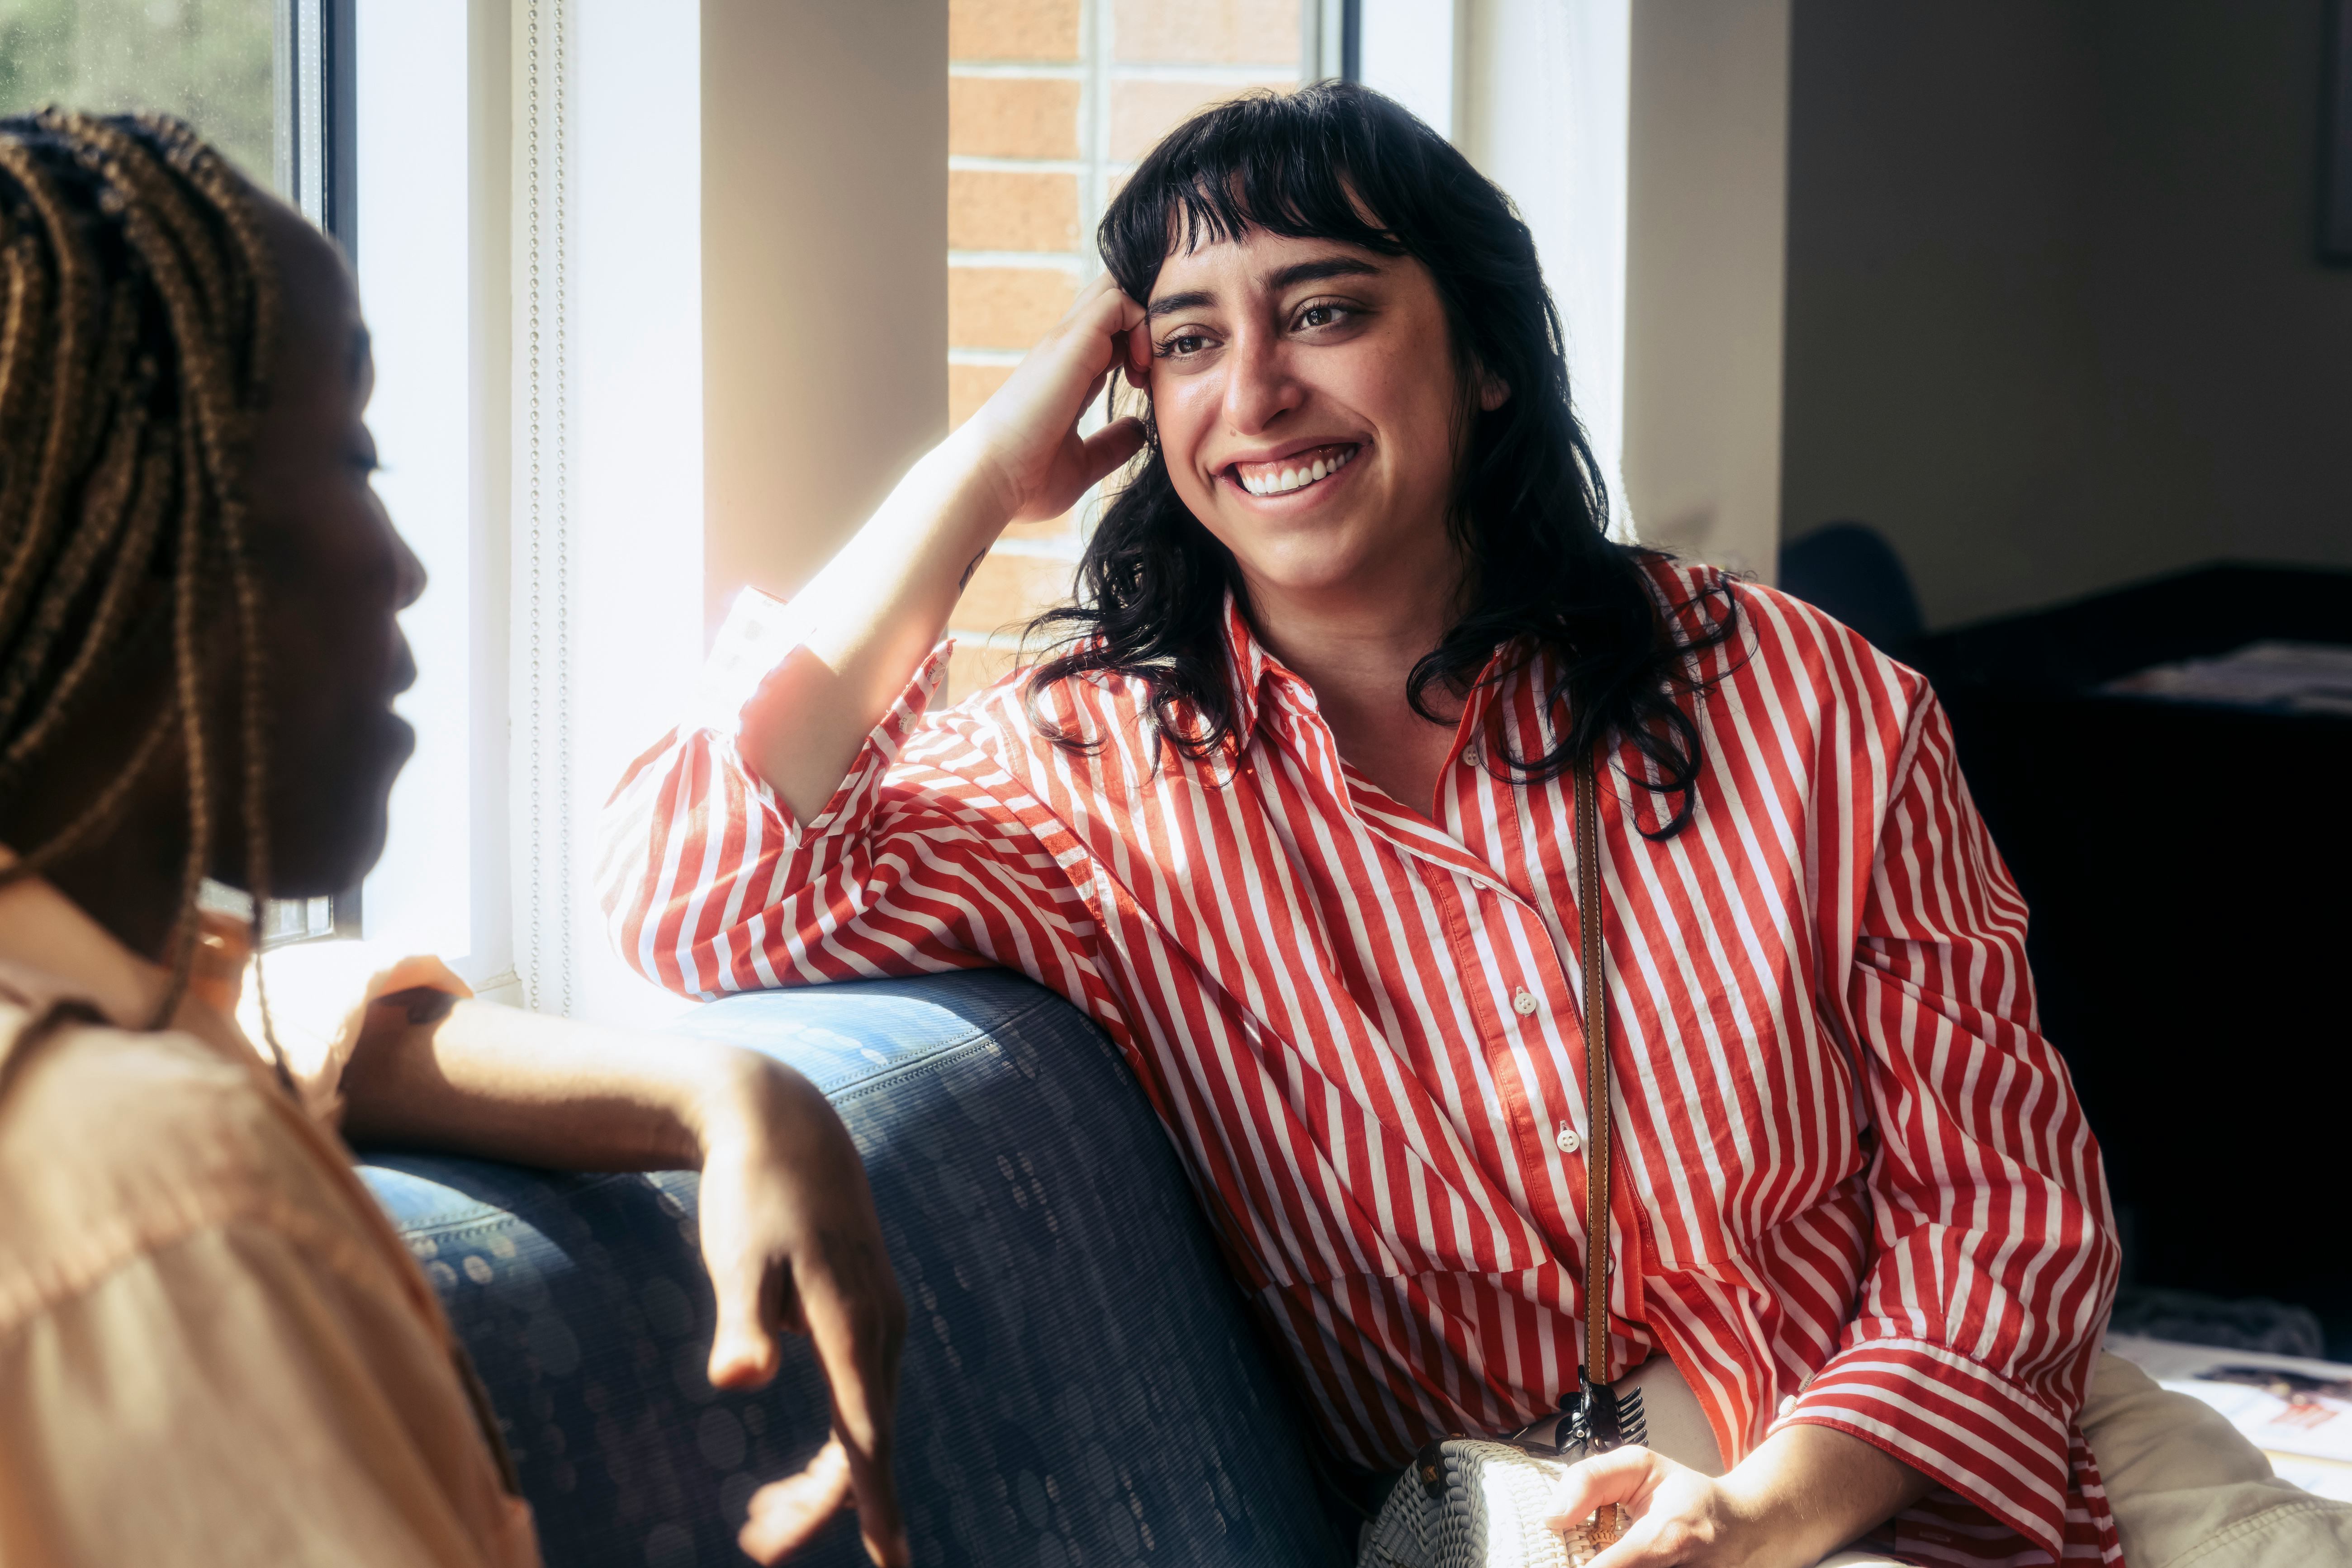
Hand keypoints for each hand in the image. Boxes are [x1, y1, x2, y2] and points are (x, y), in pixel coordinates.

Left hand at [692, 1060, 908, 1564]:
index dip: (875, 1504)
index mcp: (853, 1324)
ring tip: (759, 1521)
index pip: (868, 1434)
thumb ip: (742, 1321)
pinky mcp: (867, 1314)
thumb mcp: (738, 1256)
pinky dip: (831, 1443)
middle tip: (756, 1545)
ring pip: (863, 1424)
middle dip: (821, 1506)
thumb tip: (738, 1380)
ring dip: (819, 1481)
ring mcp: (880, 1319)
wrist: (782, 1125)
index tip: (891, 1563)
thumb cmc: (752, 1194)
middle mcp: (881, 1327)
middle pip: (865, 1441)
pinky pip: (858, 1399)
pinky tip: (789, 1469)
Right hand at [957, 269, 1149, 524]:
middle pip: (1110, 299)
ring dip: (1145, 319)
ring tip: (1148, 366)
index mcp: (1067, 373)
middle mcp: (1065, 350)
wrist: (992, 480)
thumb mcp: (1083, 463)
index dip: (1138, 346)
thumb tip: (1139, 431)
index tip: (1148, 387)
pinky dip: (1142, 323)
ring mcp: (1066, 342)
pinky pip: (1118, 301)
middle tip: (1153, 368)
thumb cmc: (1026, 480)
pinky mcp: (1071, 341)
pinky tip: (1142, 367)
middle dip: (1145, 321)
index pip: (1109, 333)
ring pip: (1114, 289)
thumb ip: (1111, 444)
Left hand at [1544, 1424, 1933, 1567]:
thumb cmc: (1686, 1496)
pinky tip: (1618, 1559)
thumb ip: (1589, 1480)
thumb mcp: (1640, 1465)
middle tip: (1569, 1554)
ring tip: (1592, 1553)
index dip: (1582, 1566)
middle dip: (1584, 1566)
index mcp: (1668, 1535)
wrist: (1745, 1527)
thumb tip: (1551, 1516)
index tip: (1559, 1557)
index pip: (1613, 1566)